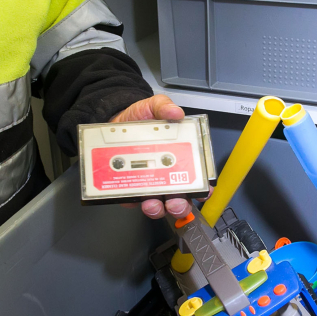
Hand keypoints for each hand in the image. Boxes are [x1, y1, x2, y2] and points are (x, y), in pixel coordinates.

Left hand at [111, 95, 192, 220]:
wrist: (113, 123)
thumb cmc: (139, 119)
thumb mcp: (153, 107)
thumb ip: (164, 107)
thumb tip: (176, 112)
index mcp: (178, 158)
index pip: (196, 178)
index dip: (203, 188)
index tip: (203, 190)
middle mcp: (166, 176)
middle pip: (179, 199)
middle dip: (179, 205)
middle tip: (174, 202)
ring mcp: (148, 184)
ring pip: (157, 205)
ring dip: (156, 208)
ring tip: (151, 203)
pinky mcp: (128, 188)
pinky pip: (130, 201)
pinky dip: (131, 201)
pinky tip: (128, 193)